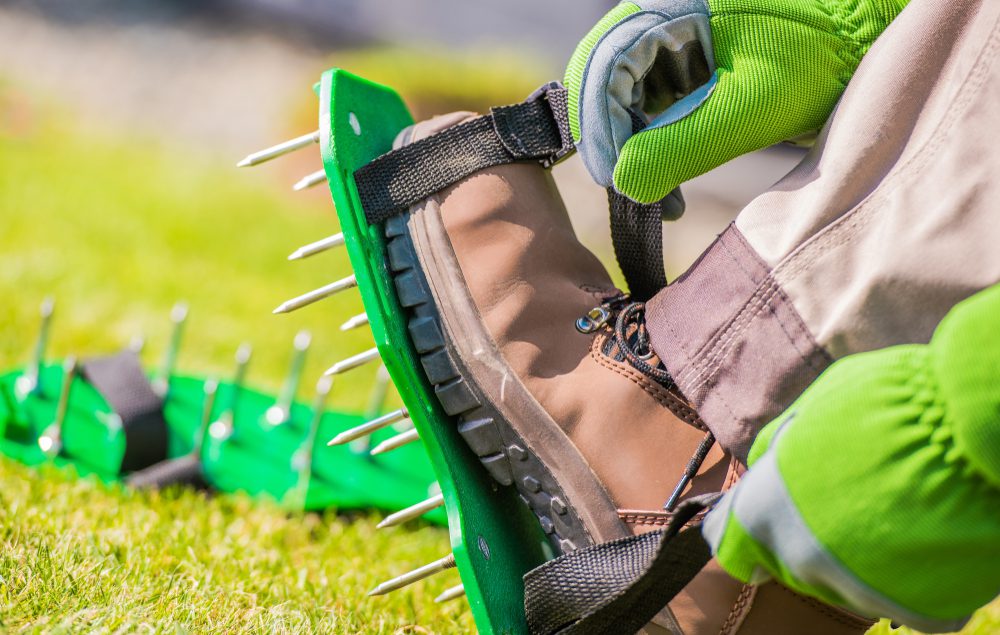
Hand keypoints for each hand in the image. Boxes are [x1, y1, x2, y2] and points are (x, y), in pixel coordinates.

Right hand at [564, 0, 908, 203]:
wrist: (862, 49)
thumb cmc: (818, 65)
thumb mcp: (747, 110)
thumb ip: (681, 146)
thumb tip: (625, 185)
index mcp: (670, 6)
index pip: (602, 65)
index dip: (601, 127)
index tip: (618, 181)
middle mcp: (660, 15)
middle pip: (600, 80)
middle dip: (610, 141)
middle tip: (632, 192)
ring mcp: (669, 41)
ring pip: (617, 97)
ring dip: (628, 149)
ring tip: (658, 196)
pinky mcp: (682, 66)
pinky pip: (643, 106)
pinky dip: (648, 146)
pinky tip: (668, 179)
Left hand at [702, 284, 999, 633]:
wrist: (964, 430)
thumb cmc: (884, 403)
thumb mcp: (808, 410)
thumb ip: (778, 450)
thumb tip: (765, 465)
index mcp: (766, 512)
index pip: (731, 543)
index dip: (748, 531)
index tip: (762, 524)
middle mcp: (803, 560)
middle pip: (793, 563)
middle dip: (810, 537)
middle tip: (849, 498)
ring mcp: (861, 592)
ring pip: (848, 584)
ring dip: (861, 557)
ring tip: (895, 509)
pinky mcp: (921, 611)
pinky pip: (909, 600)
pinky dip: (917, 577)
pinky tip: (929, 535)